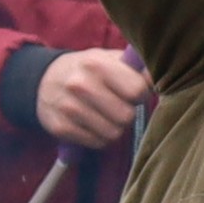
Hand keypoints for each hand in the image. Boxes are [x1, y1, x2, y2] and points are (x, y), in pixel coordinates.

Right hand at [30, 44, 150, 148]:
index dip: (139, 94)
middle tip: (118, 107)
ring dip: (114, 128)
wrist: (43, 81)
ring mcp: (68, 107)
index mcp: (96, 63)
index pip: (137, 90)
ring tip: (105, 117)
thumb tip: (161, 78)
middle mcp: (80, 84)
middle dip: (126, 114)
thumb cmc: (87, 70)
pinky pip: (96, 143)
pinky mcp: (60, 127)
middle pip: (126, 116)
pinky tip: (92, 125)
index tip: (132, 93)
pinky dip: (99, 137)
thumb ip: (135, 67)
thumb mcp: (108, 59)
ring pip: (112, 133)